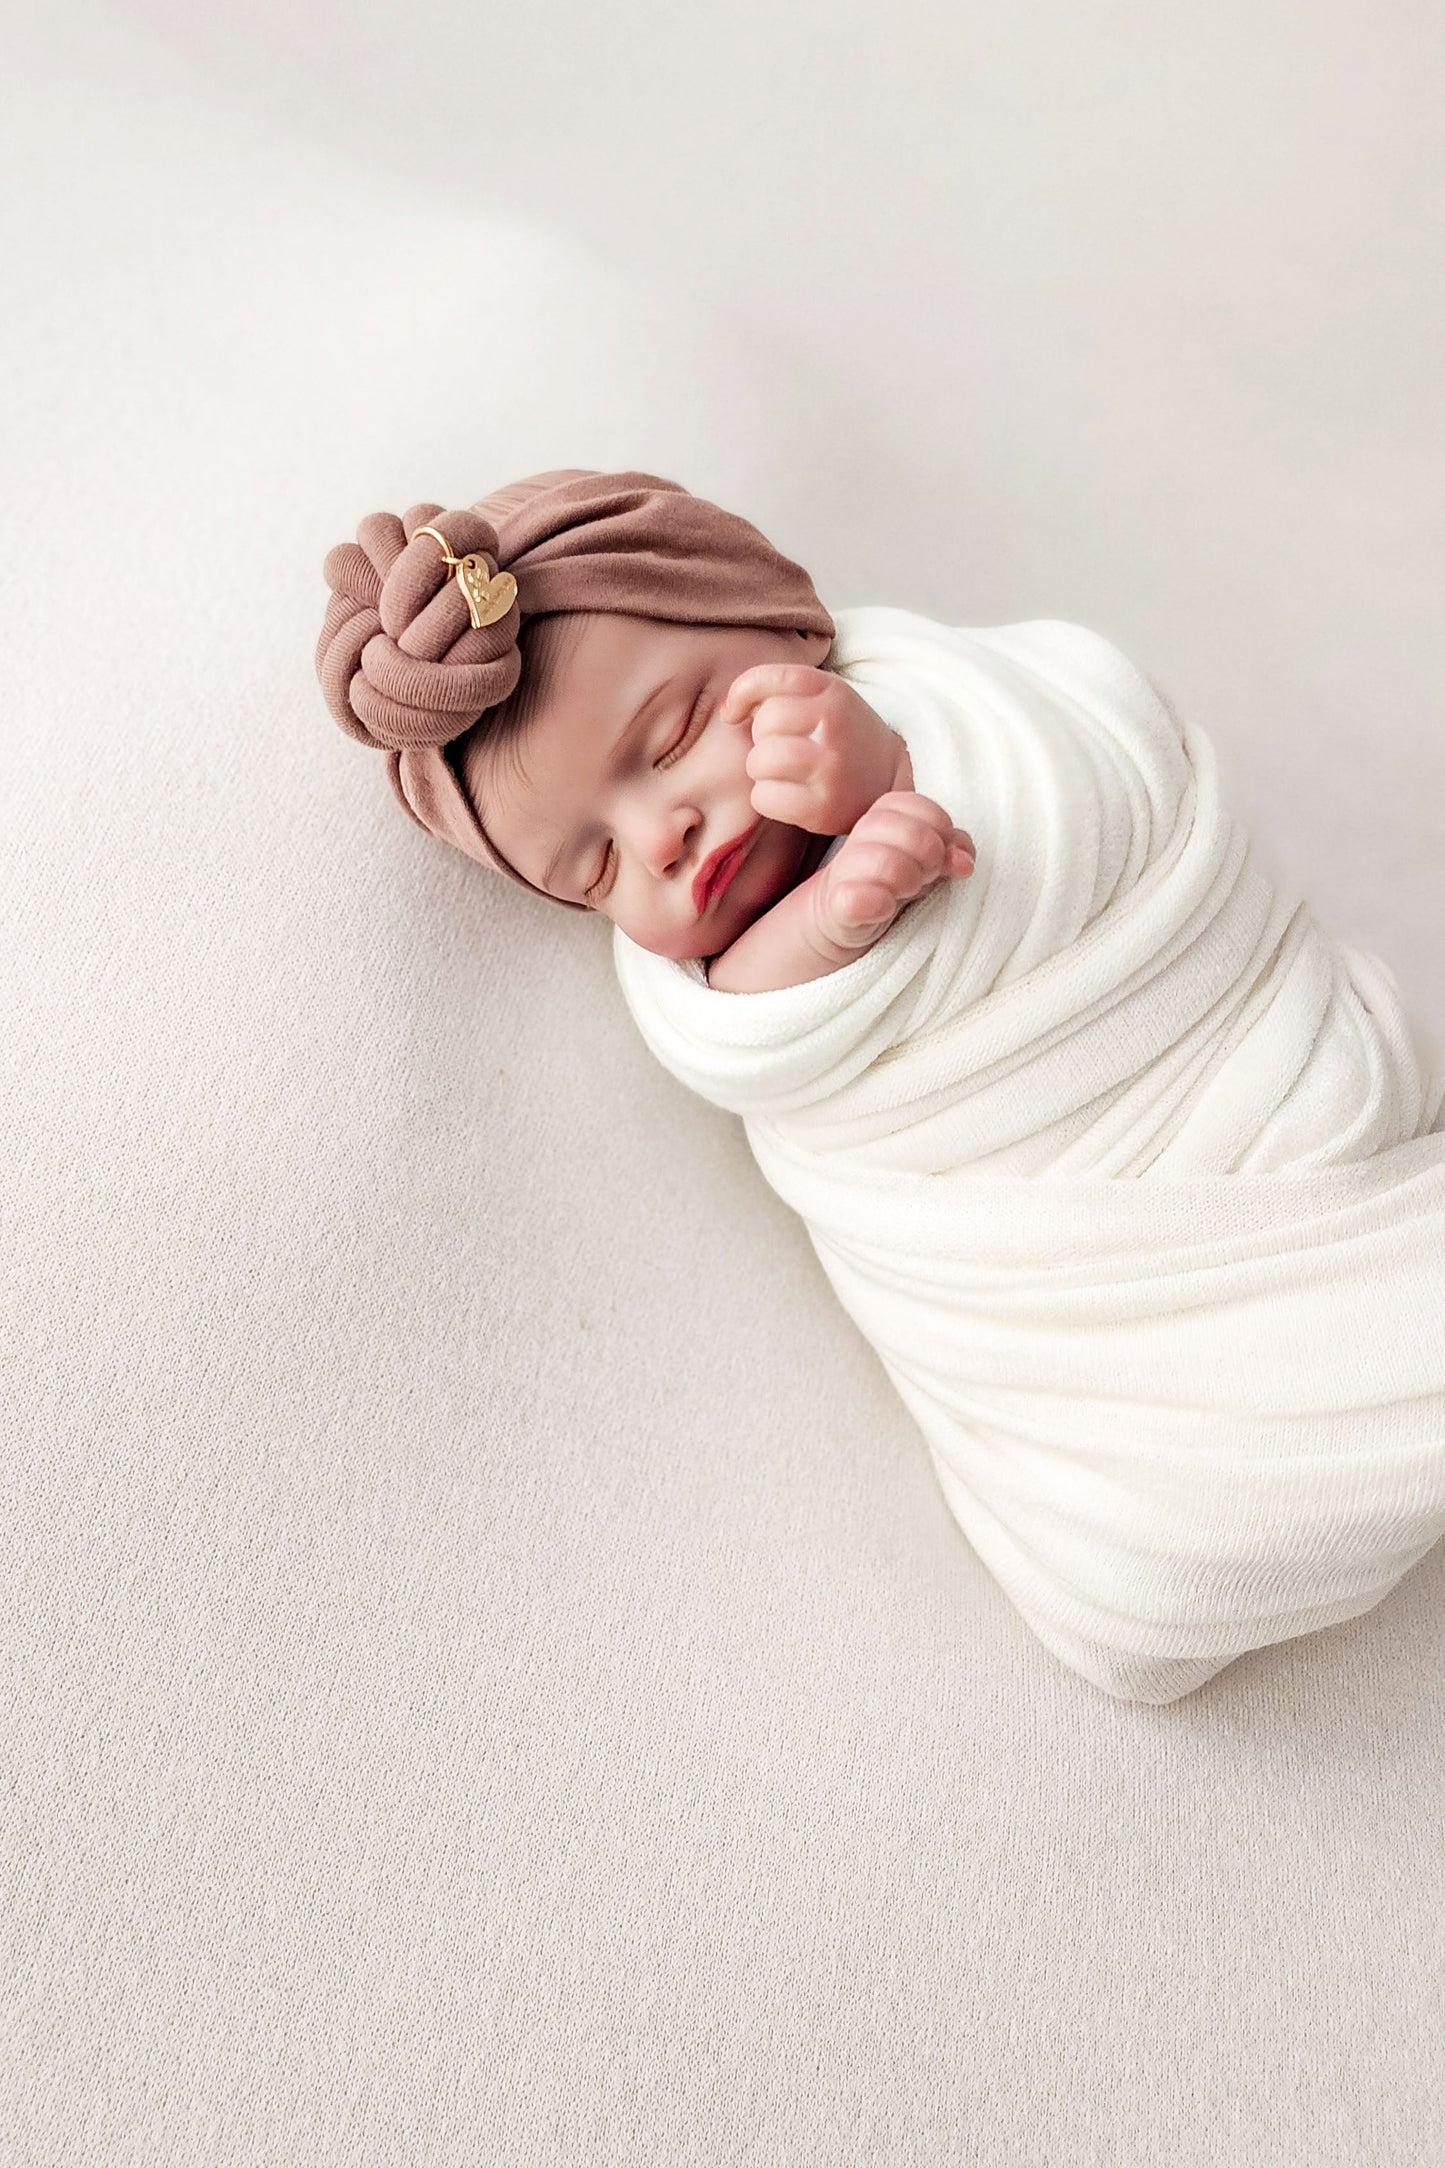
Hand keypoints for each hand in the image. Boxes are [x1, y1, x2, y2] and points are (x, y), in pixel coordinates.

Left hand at [718, 663, 907, 834]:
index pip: (769, 678)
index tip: (738, 712)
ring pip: (759, 761)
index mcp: (831, 691)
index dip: (742, 694)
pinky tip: (789, 795)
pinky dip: (767, 799)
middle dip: (762, 739)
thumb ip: (777, 692)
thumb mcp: (823, 698)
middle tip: (785, 748)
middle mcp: (832, 725)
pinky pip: (763, 797)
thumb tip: (727, 712)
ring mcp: (828, 767)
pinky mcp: (821, 806)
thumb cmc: (843, 736)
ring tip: (786, 773)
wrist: (890, 779)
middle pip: (763, 724)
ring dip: (762, 770)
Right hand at [811, 791, 974, 957]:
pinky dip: (876, 903)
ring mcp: (845, 869)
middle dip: (926, 853)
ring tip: (909, 891)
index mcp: (884, 815)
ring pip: (881, 860)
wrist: (848, 916)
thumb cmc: (895, 880)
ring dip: (906, 877)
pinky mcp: (837, 904)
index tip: (941, 854)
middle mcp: (860, 836)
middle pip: (900, 828)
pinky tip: (886, 907)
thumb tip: (965, 862)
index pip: (916, 805)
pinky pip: (854, 897)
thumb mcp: (928, 860)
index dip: (939, 829)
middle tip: (928, 875)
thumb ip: (951, 850)